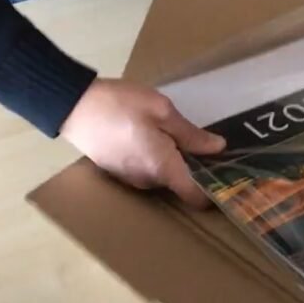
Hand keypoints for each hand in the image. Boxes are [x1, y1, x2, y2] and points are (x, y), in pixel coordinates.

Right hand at [60, 78, 225, 207]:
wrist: (72, 105)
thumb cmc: (121, 105)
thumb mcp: (162, 111)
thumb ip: (190, 134)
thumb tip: (218, 149)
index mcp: (163, 168)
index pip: (195, 197)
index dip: (215, 191)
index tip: (230, 176)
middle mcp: (147, 181)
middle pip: (181, 183)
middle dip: (195, 167)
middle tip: (207, 142)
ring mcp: (130, 178)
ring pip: (163, 175)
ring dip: (174, 160)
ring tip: (179, 133)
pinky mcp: (118, 170)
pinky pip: (146, 169)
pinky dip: (157, 157)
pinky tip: (155, 135)